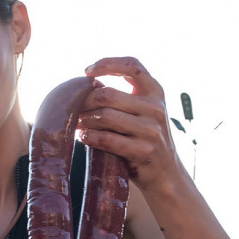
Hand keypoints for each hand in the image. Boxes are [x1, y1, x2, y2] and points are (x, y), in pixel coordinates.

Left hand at [79, 58, 183, 189]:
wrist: (166, 174)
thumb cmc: (144, 139)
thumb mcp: (143, 113)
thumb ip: (123, 98)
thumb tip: (84, 87)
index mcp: (155, 92)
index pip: (132, 65)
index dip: (107, 63)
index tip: (86, 71)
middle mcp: (156, 108)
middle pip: (108, 94)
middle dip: (84, 101)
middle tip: (73, 109)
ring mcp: (152, 130)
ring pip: (105, 116)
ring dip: (85, 120)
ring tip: (77, 124)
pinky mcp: (144, 151)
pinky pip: (107, 139)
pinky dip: (90, 137)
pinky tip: (84, 137)